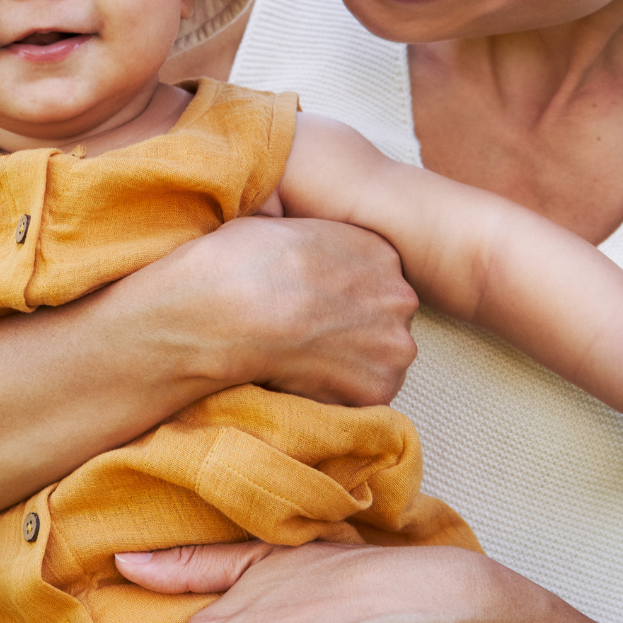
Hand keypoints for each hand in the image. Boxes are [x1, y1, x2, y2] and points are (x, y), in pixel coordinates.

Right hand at [174, 216, 418, 405]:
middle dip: (353, 332)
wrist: (224, 309)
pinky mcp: (378, 388)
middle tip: (307, 336)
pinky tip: (302, 380)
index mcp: (379, 251)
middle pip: (384, 321)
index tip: (312, 305)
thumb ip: (309, 241)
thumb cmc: (238, 261)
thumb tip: (290, 243)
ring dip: (348, 366)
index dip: (341, 297)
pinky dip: (336, 396)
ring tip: (302, 361)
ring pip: (378, 361)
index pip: (374, 282)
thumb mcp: (280, 224)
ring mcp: (393, 344)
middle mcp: (398, 295)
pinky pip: (363, 398)